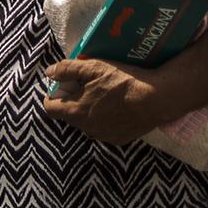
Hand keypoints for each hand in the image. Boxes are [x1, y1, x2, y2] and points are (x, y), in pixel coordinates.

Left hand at [41, 58, 170, 143]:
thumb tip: (49, 72)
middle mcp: (86, 129)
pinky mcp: (119, 140)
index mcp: (75, 112)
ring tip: (103, 95)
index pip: (50, 109)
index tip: (61, 86)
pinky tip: (117, 107)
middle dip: (73, 101)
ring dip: (90, 111)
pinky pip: (105, 129)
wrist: (158, 99)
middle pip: (70, 115)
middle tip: (86, 86)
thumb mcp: (93, 67)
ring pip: (88, 123)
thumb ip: (67, 69)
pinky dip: (106, 119)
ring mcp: (103, 136)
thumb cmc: (124, 81)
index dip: (52, 96)